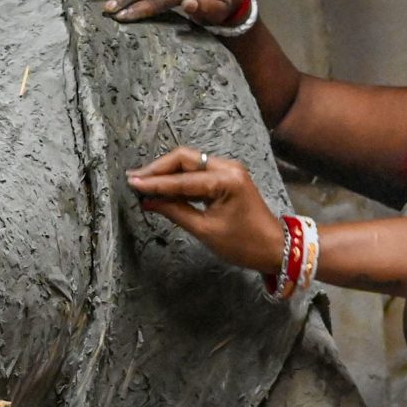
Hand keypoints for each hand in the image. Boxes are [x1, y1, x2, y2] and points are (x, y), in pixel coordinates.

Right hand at [125, 147, 286, 272]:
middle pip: (184, 159)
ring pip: (190, 163)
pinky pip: (197, 171)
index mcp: (226, 180)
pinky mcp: (227, 176)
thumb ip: (175, 211)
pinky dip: (179, 178)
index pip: (182, 179)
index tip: (132, 183)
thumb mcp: (205, 231)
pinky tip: (163, 187)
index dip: (155, 182)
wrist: (274, 247)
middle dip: (158, 169)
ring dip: (167, 172)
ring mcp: (228, 169)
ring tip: (143, 182)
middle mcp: (228, 166)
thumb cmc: (243, 244)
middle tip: (135, 179)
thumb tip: (148, 202)